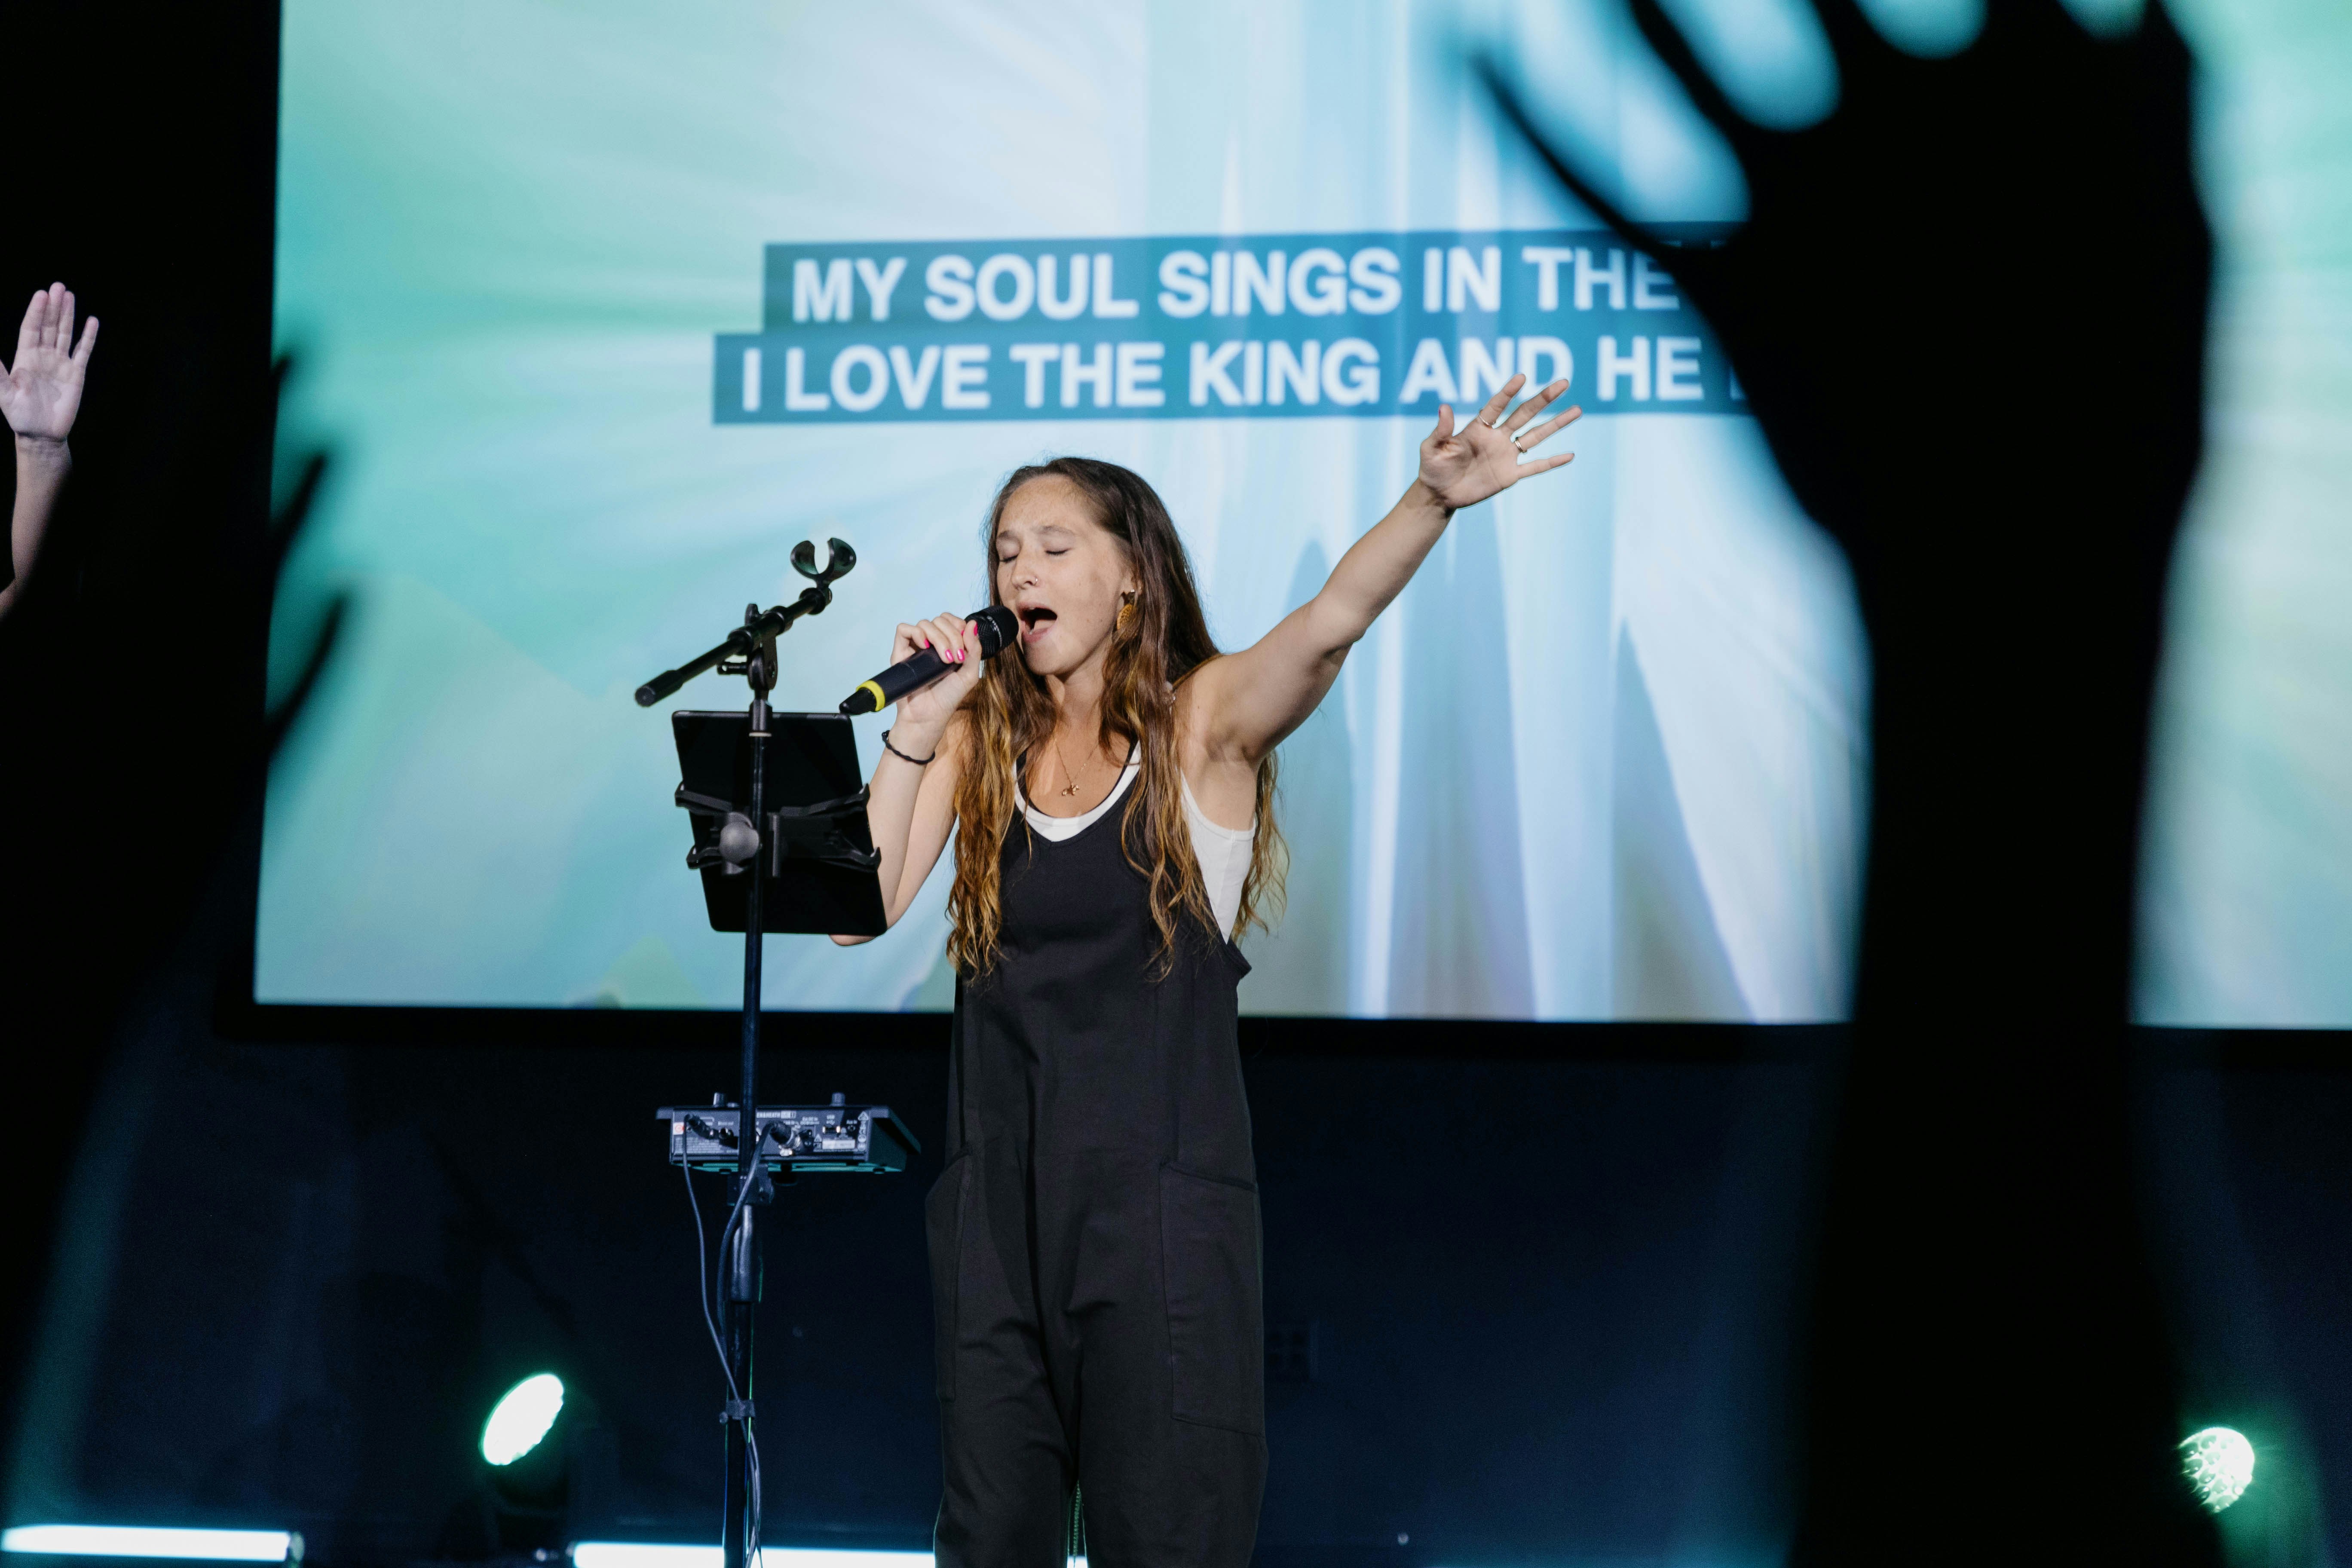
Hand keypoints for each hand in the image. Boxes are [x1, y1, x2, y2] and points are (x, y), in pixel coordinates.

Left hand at [2, 284, 98, 441]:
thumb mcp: (4, 394)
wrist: (42, 435)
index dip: (36, 311)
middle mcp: (43, 356)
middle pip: (49, 326)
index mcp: (24, 357)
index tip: (41, 294)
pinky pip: (84, 351)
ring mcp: (60, 364)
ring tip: (70, 296)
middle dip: (53, 306)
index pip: (31, 328)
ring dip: (68, 315)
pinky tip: (92, 322)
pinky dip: (88, 337)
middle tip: (58, 286)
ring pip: (65, 333)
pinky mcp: (76, 374)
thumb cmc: (20, 416)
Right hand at [886, 610, 986, 740]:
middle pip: (940, 620)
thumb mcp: (969, 674)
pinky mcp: (900, 652)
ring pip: (925, 623)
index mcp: (947, 644)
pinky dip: (916, 633)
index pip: (951, 620)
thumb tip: (972, 623)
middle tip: (955, 658)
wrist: (928, 716)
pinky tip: (925, 648)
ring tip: (944, 659)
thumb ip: (974, 649)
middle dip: (952, 636)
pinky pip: (903, 629)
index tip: (964, 646)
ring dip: (939, 638)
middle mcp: (931, 643)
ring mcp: (915, 646)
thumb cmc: (947, 698)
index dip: (959, 626)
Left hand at [1416, 374, 1578, 510]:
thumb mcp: (1431, 448)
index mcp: (1479, 428)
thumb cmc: (1433, 468)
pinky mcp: (1510, 475)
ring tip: (1577, 410)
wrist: (1439, 494)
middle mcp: (1497, 438)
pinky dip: (1552, 462)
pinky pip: (1535, 467)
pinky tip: (1570, 455)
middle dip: (1544, 399)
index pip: (1497, 406)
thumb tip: (1444, 406)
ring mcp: (1506, 455)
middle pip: (1525, 414)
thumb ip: (1440, 429)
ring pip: (1536, 436)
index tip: (1522, 377)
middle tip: (1563, 382)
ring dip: (1556, 424)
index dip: (1508, 393)